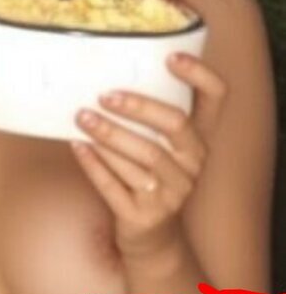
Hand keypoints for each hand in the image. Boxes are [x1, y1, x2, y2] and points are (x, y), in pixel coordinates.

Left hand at [69, 51, 227, 258]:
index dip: (199, 74)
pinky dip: (94, 165)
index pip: (215, 96)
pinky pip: (116, 187)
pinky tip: (78, 146)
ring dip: (108, 135)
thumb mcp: (161, 145)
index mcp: (199, 137)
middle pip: (174, 125)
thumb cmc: (151, 175)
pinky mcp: (145, 216)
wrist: (152, 237)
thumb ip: (147, 114)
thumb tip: (102, 73)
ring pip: (142, 159)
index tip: (171, 56)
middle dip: (138, 107)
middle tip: (104, 95)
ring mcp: (172, 193)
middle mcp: (193, 163)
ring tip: (82, 117)